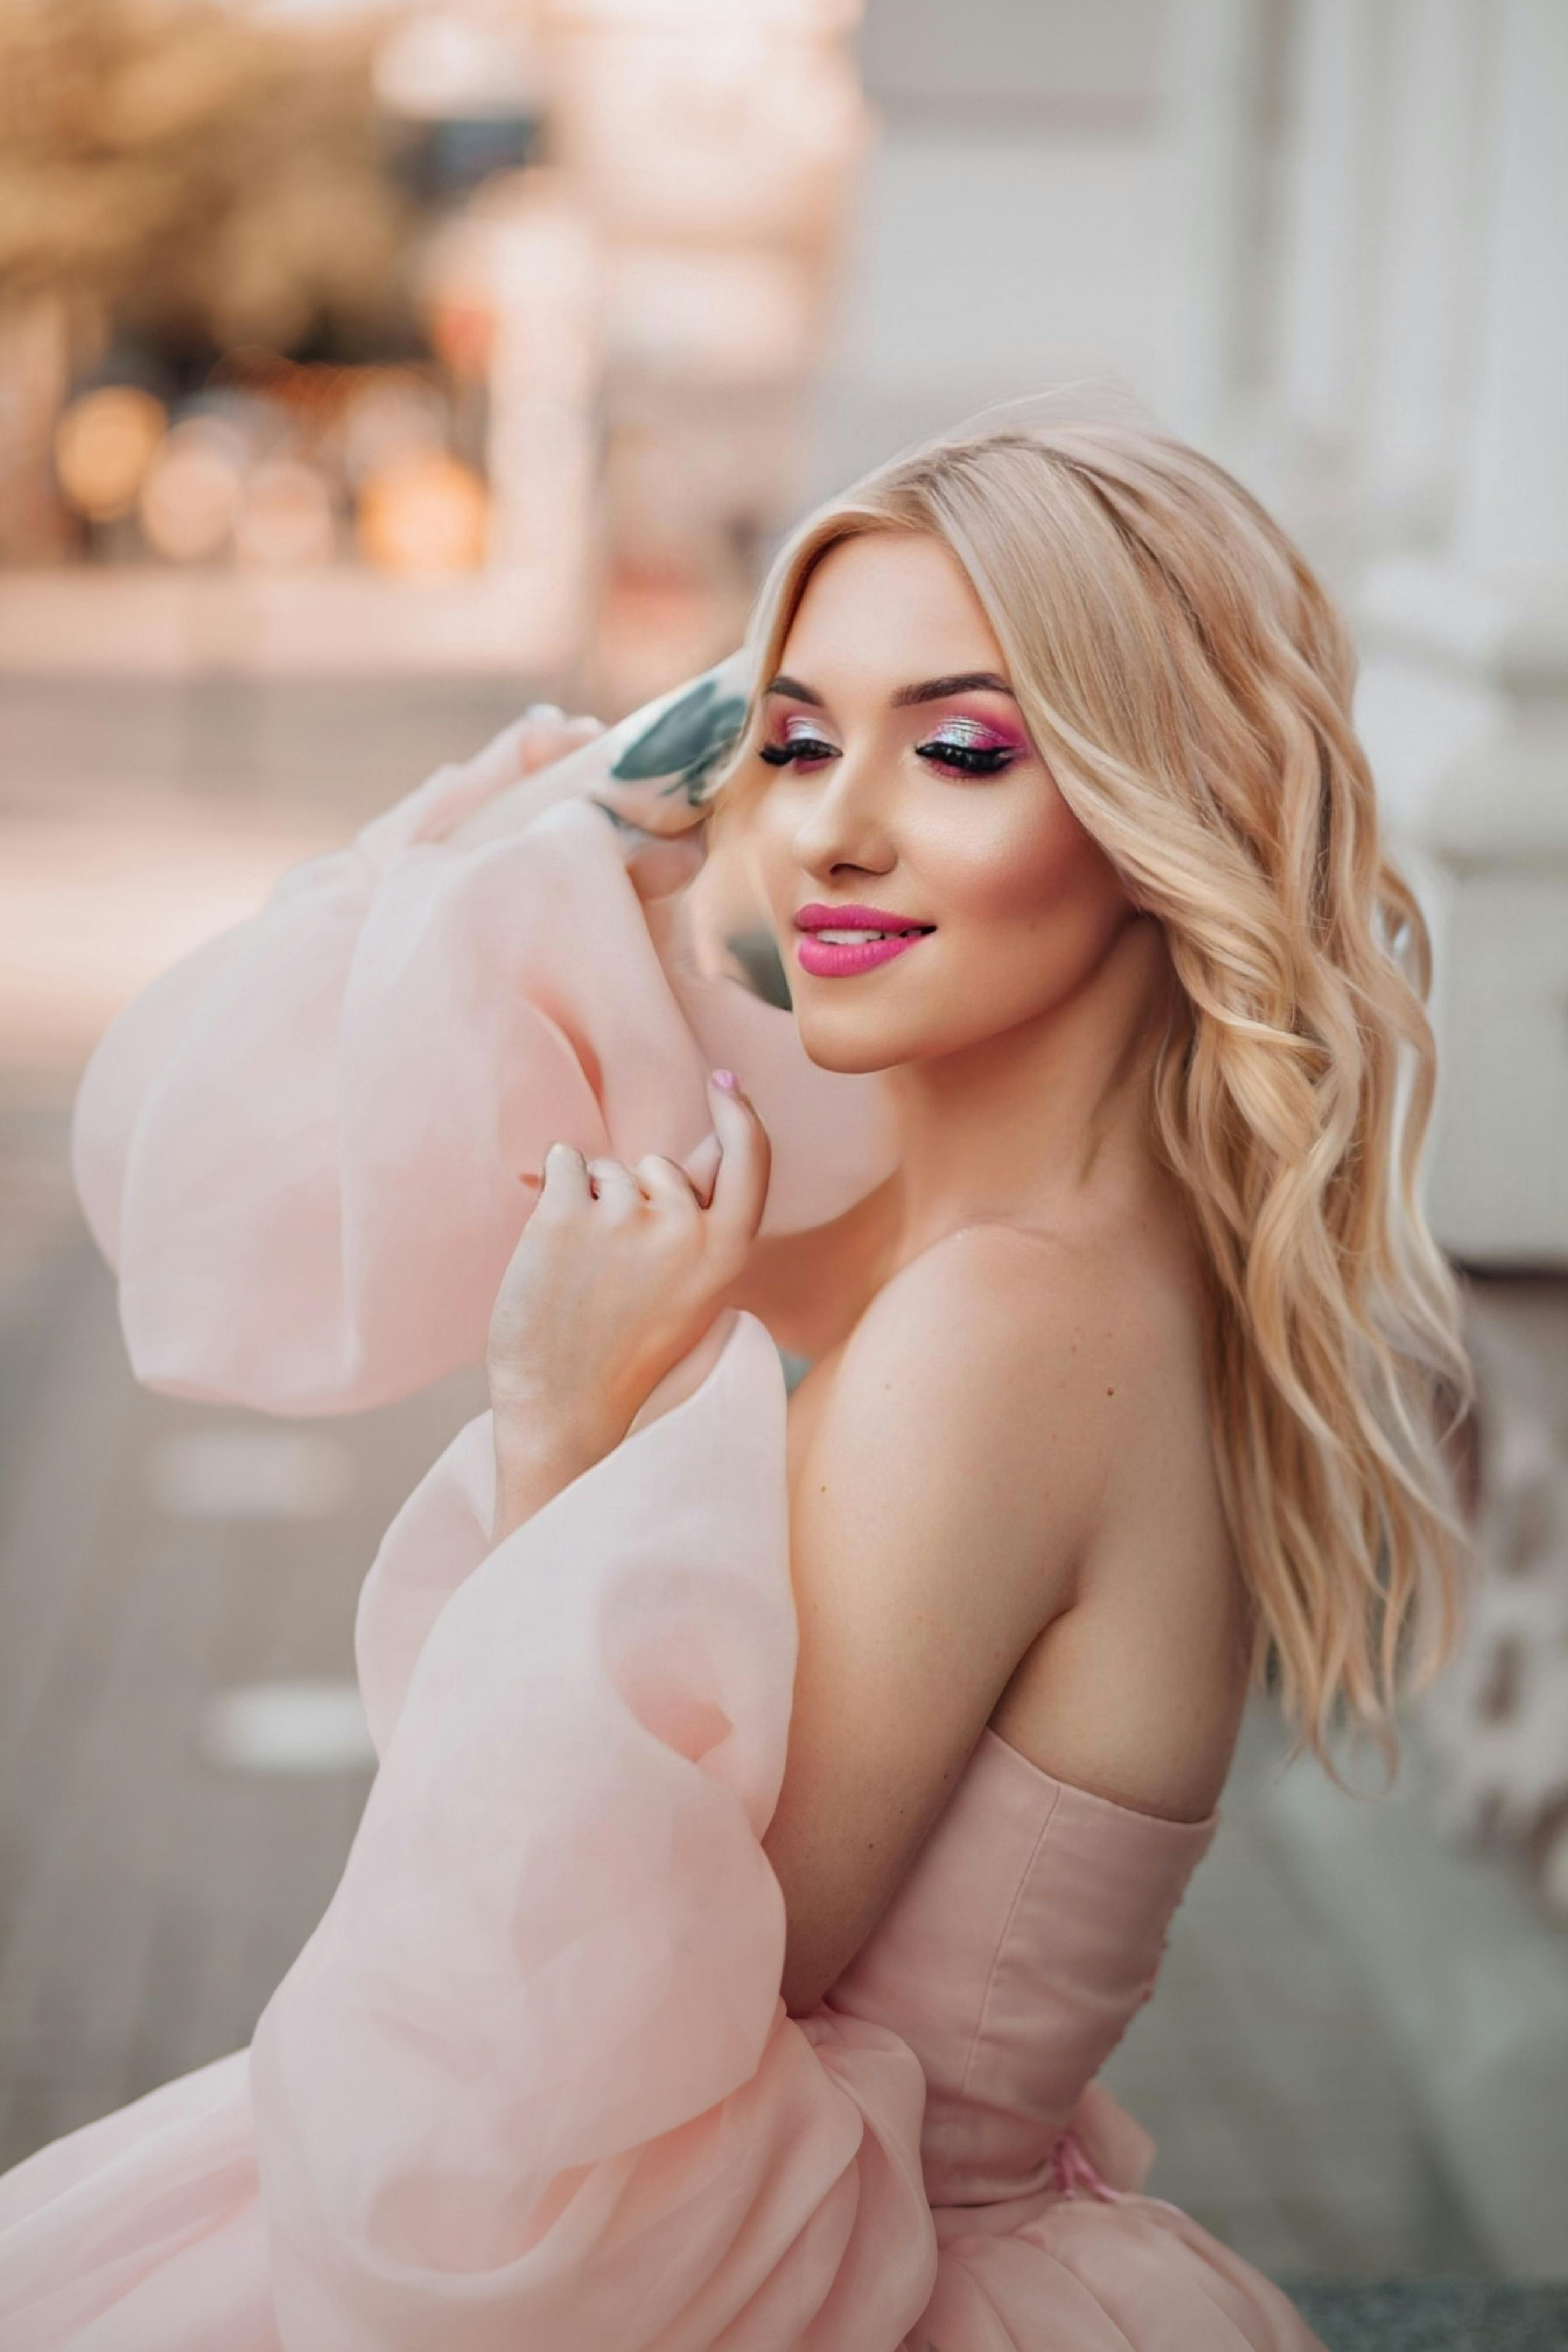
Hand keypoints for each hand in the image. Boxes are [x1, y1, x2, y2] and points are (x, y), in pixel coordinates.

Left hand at [487, 1073, 770, 1540]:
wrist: (564, 1411)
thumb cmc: (626, 1350)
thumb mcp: (691, 1290)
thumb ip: (702, 1221)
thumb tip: (710, 1142)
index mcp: (726, 1252)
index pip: (749, 1158)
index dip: (739, 1114)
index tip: (722, 1082)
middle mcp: (683, 1229)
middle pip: (657, 1166)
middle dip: (631, 1197)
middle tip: (613, 1273)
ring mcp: (624, 1219)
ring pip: (605, 1170)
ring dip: (587, 1203)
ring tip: (581, 1275)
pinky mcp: (564, 1216)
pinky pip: (563, 1161)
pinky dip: (552, 1187)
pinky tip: (551, 1248)